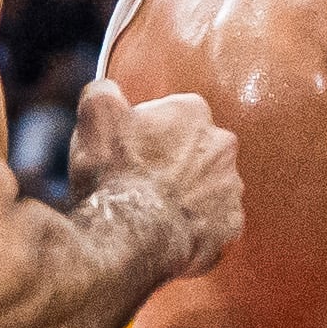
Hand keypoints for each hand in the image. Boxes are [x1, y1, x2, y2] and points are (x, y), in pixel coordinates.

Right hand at [69, 77, 242, 279]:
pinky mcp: (231, 225)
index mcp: (192, 111)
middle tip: (143, 180)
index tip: (132, 149)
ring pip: (209, 185)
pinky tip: (172, 232)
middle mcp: (222, 144)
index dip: (149, 132)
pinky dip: (197, 226)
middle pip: (196, 148)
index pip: (174, 113)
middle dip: (175, 161)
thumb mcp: (95, 116)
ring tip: (156, 210)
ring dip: (188, 194)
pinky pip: (215, 222)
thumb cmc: (113, 176)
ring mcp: (230, 187)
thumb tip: (108, 90)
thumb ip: (104, 92)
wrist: (129, 238)